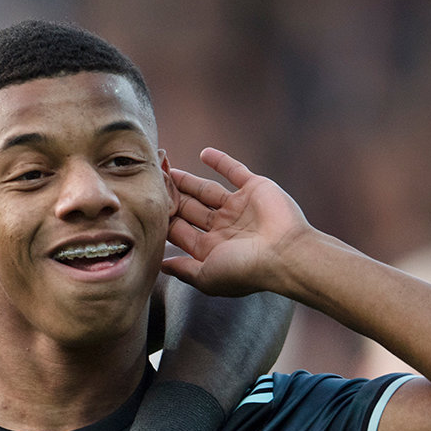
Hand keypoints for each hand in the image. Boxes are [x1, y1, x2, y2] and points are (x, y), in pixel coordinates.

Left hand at [163, 147, 311, 296]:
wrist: (286, 255)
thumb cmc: (245, 271)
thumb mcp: (206, 276)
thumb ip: (183, 269)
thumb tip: (159, 266)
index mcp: (211, 248)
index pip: (179, 231)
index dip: (162, 218)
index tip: (144, 205)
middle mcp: (223, 227)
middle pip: (189, 208)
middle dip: (171, 196)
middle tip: (150, 181)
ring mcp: (239, 207)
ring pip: (206, 190)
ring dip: (187, 180)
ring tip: (166, 168)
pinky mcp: (255, 189)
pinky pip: (234, 171)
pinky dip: (220, 161)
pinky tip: (203, 153)